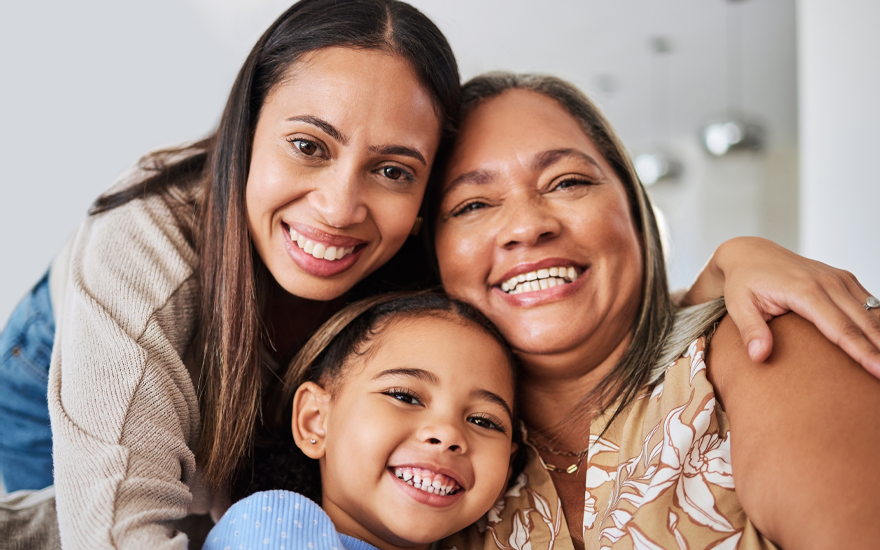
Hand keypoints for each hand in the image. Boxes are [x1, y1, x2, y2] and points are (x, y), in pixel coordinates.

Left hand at [682, 237, 879, 375]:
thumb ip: (751, 331)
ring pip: (873, 311)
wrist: (750, 253)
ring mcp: (838, 279)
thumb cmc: (743, 282)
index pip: (841, 328)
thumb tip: (759, 356)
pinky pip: (870, 301)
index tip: (878, 370)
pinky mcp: (843, 279)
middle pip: (864, 322)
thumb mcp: (738, 306)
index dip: (862, 352)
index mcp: (805, 291)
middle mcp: (828, 282)